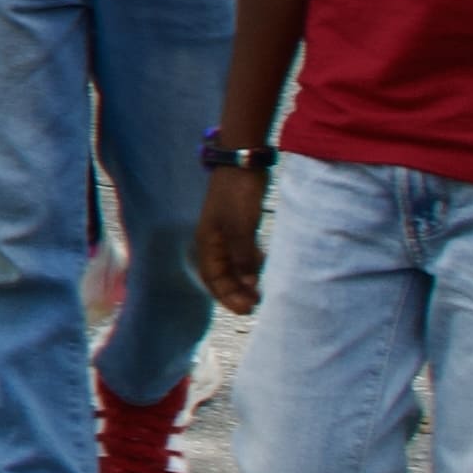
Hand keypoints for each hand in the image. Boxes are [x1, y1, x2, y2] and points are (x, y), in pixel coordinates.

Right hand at [195, 163, 268, 317]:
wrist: (243, 162)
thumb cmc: (238, 195)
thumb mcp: (241, 228)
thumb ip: (243, 257)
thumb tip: (248, 285)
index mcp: (207, 242)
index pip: (213, 279)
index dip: (228, 297)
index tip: (247, 310)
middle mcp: (214, 241)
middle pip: (222, 275)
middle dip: (236, 292)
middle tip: (256, 306)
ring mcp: (227, 233)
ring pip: (234, 265)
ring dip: (245, 280)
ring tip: (261, 293)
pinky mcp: (240, 225)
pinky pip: (244, 253)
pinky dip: (252, 265)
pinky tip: (264, 269)